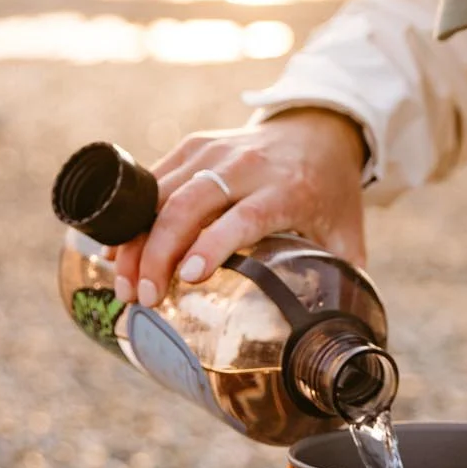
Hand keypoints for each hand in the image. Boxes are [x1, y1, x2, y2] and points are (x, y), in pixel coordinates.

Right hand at [112, 109, 367, 306]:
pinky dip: (132, 218)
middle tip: (144, 298)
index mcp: (287, 190)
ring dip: (136, 241)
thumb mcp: (347, 233)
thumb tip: (343, 338)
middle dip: (158, 253)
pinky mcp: (193, 146)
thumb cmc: (330, 191)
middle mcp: (246, 167)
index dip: (211, 245)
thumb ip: (345, 280)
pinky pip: (152, 181)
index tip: (187, 278)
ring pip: (160, 194)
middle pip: (188, 205)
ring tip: (126, 287)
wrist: (319, 130)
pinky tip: (119, 253)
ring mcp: (214, 152)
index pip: (242, 217)